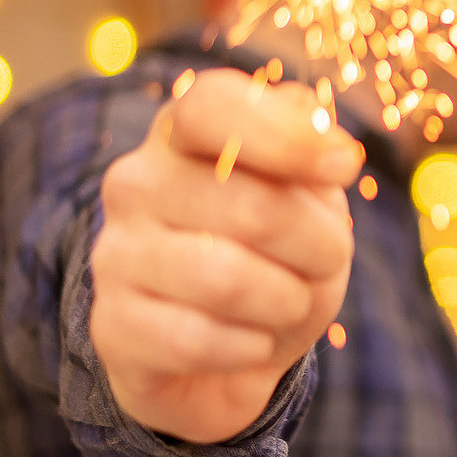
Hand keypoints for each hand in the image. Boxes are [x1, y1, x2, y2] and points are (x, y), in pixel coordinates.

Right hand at [89, 67, 361, 444]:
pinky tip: (249, 342)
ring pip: (228, 280)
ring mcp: (114, 253)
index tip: (345, 167)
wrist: (232, 351)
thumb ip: (315, 150)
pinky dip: (251, 348)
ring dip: (288, 302)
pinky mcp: (111, 326)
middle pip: (256, 208)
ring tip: (287, 304)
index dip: (287, 135)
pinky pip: (199, 341)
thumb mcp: (311, 193)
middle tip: (325, 263)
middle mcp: (136, 183)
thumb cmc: (277, 253)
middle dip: (321, 248)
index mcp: (183, 133)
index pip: (214, 106)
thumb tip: (334, 147)